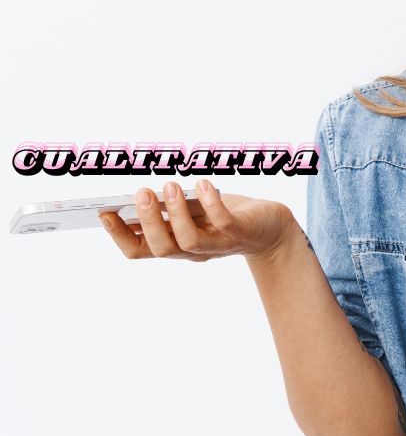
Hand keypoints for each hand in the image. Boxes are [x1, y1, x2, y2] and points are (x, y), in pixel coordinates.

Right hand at [101, 180, 298, 263]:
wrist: (271, 228)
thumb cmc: (225, 216)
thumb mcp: (191, 212)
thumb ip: (168, 209)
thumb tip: (136, 197)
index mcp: (175, 246)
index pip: (140, 250)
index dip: (119, 236)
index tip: (103, 212)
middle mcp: (193, 251)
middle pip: (161, 248)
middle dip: (147, 220)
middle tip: (141, 193)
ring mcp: (217, 244)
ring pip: (189, 240)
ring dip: (177, 213)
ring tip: (170, 186)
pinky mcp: (240, 233)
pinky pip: (224, 223)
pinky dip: (212, 204)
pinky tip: (204, 185)